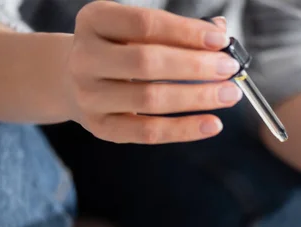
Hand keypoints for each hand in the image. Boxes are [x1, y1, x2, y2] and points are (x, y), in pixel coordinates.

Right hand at [65, 2, 241, 143]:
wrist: (72, 79)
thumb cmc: (116, 49)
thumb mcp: (135, 30)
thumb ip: (174, 30)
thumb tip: (219, 35)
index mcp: (94, 21)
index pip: (145, 25)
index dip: (186, 33)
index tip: (220, 41)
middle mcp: (85, 58)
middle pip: (147, 62)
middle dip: (195, 67)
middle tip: (229, 69)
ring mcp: (89, 96)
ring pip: (150, 99)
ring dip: (197, 97)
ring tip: (228, 94)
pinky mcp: (100, 127)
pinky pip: (148, 132)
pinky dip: (184, 129)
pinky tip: (212, 124)